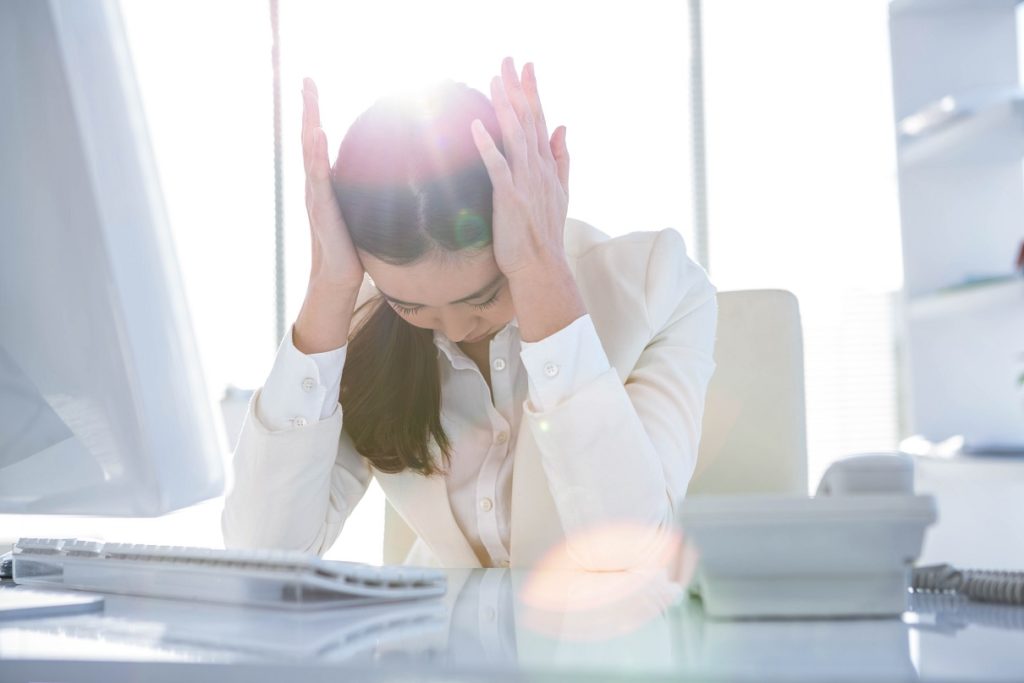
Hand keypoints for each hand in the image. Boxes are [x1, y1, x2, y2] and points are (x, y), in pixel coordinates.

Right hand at [301, 77, 363, 290]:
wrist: (340, 275)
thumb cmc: (351, 245)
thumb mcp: (359, 209)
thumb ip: (363, 188)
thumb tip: (387, 171)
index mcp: (323, 181)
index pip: (316, 139)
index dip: (314, 112)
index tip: (311, 84)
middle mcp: (315, 184)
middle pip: (308, 137)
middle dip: (308, 107)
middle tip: (305, 79)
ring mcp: (315, 195)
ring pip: (309, 152)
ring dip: (310, 122)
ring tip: (309, 98)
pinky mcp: (322, 208)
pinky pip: (318, 177)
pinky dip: (316, 154)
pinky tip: (316, 135)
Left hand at [470, 57, 569, 277]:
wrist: (542, 266)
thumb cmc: (545, 232)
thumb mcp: (561, 191)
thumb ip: (561, 157)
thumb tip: (563, 126)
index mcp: (547, 165)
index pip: (540, 119)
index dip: (532, 91)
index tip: (525, 66)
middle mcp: (538, 168)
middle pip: (528, 120)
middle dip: (517, 88)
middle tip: (508, 59)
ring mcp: (525, 182)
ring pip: (515, 137)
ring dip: (504, 107)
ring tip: (493, 81)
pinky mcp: (510, 198)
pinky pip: (498, 166)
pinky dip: (488, 145)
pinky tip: (477, 125)